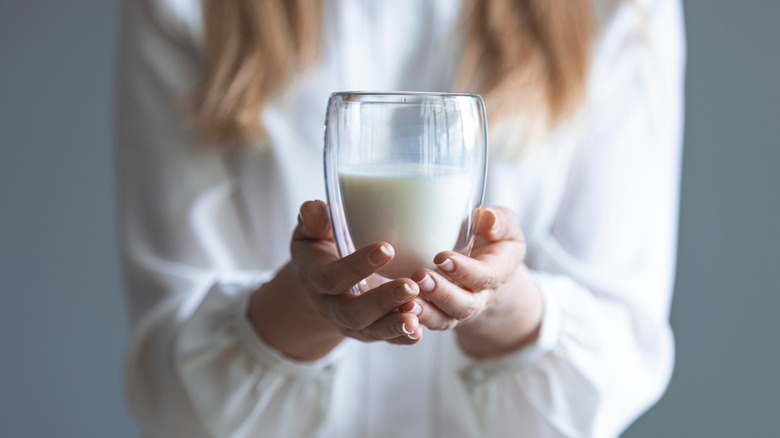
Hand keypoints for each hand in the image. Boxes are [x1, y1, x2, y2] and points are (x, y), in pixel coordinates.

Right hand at [290, 200, 423, 344]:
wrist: (322, 277)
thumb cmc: (321, 243)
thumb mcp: (311, 230)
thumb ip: (313, 219)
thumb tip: (314, 208)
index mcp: (314, 277)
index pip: (332, 277)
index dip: (357, 266)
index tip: (387, 248)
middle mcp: (330, 306)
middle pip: (352, 312)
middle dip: (381, 301)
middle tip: (410, 286)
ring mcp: (349, 323)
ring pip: (370, 330)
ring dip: (394, 324)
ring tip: (416, 315)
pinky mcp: (368, 331)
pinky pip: (384, 339)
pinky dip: (401, 337)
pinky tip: (418, 331)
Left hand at [409, 207, 542, 359]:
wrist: (490, 271)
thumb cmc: (495, 241)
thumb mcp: (507, 227)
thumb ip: (501, 221)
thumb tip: (488, 220)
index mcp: (499, 272)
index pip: (484, 276)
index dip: (464, 270)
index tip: (441, 257)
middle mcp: (481, 297)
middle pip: (464, 305)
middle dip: (442, 294)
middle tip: (420, 277)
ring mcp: (459, 309)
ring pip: (445, 319)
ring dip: (425, 312)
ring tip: (405, 300)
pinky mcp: (441, 314)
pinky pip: (428, 322)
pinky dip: (412, 320)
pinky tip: (394, 310)